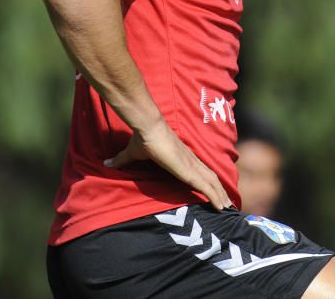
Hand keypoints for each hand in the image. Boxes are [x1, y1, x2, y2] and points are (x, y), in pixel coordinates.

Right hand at [104, 119, 232, 210]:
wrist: (147, 128)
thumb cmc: (143, 139)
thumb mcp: (132, 154)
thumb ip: (122, 160)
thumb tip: (107, 162)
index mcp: (181, 158)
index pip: (199, 171)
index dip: (208, 180)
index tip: (214, 190)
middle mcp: (190, 161)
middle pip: (210, 177)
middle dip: (219, 191)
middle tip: (227, 203)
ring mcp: (191, 165)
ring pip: (212, 183)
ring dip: (220, 195)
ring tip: (227, 207)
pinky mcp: (189, 170)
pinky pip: (206, 186)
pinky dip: (215, 196)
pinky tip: (221, 205)